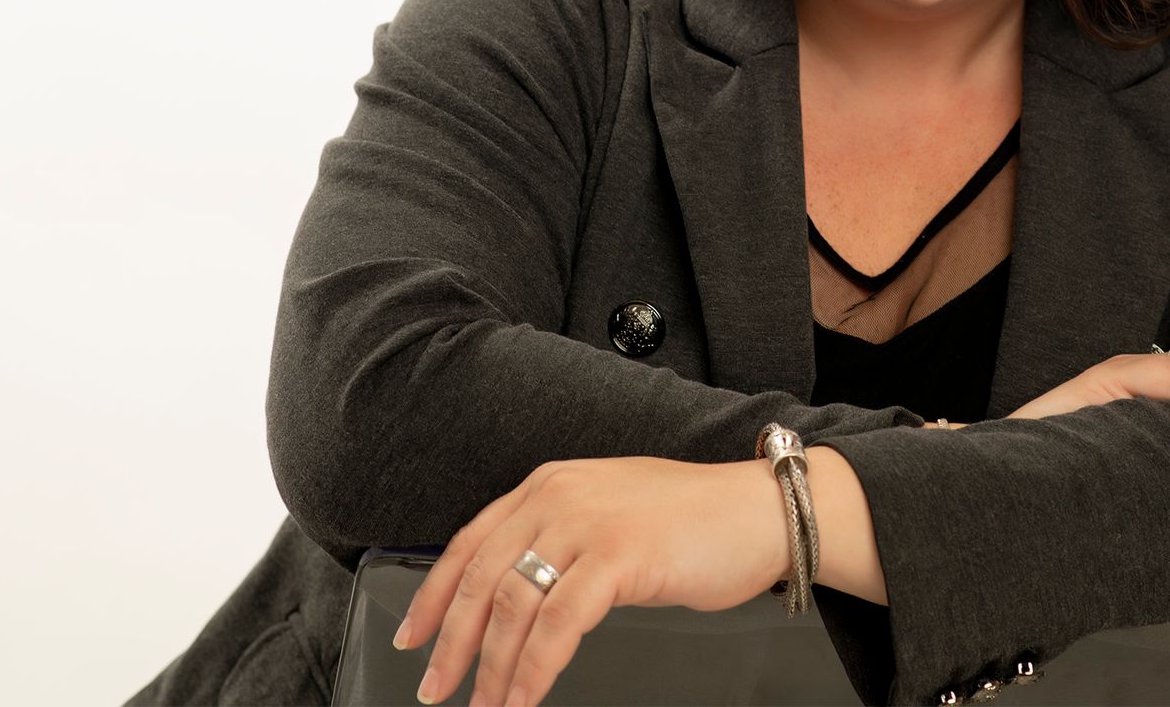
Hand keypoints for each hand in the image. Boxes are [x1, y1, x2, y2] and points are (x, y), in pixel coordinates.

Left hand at [393, 456, 789, 705]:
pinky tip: (526, 698)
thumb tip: (516, 592)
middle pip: (482, 577)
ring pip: (514, 606)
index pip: (470, 542)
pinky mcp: (617, 556)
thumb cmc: (694, 520)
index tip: (413, 636)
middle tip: (434, 688)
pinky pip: (557, 625)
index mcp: (550, 484)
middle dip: (452, 643)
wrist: (757, 510)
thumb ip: (560, 537)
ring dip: (492, 669)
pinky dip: (534, 670)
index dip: (434, 596)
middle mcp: (559, 495)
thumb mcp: (609, 513)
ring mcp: (587, 523)